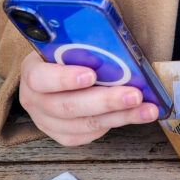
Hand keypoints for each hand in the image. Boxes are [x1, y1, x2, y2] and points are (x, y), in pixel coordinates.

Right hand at [18, 51, 159, 145]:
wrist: (53, 76)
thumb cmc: (65, 56)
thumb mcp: (66, 44)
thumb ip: (82, 45)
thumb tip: (114, 44)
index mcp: (32, 72)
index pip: (41, 78)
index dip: (65, 78)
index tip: (91, 74)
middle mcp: (35, 101)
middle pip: (68, 106)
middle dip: (105, 101)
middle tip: (134, 94)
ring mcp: (47, 122)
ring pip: (84, 124)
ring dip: (120, 116)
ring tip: (146, 108)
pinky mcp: (63, 135)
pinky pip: (90, 134)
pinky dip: (115, 124)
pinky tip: (135, 115)